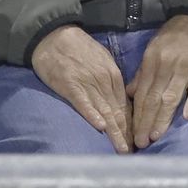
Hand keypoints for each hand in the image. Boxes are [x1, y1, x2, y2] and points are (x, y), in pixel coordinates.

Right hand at [31, 25, 132, 153]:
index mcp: (113, 75)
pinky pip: (83, 102)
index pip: (125, 105)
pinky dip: (92, 114)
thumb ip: (110, 77)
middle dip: (126, 134)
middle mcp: (104, 81)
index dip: (131, 125)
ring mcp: (88, 83)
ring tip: (121, 149)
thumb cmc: (76, 46)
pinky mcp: (70, 85)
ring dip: (114, 132)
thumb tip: (118, 96)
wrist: (53, 34)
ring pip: (105, 111)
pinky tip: (100, 127)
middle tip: (133, 153)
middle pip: (118, 112)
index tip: (135, 141)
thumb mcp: (100, 58)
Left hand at [127, 15, 187, 148]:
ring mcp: (184, 68)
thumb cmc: (176, 35)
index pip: (142, 94)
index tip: (131, 133)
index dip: (137, 115)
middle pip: (153, 99)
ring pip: (171, 97)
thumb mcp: (154, 50)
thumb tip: (130, 93)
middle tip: (140, 143)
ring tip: (156, 136)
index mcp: (151, 62)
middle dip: (145, 123)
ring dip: (163, 118)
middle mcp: (165, 67)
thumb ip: (143, 73)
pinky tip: (187, 117)